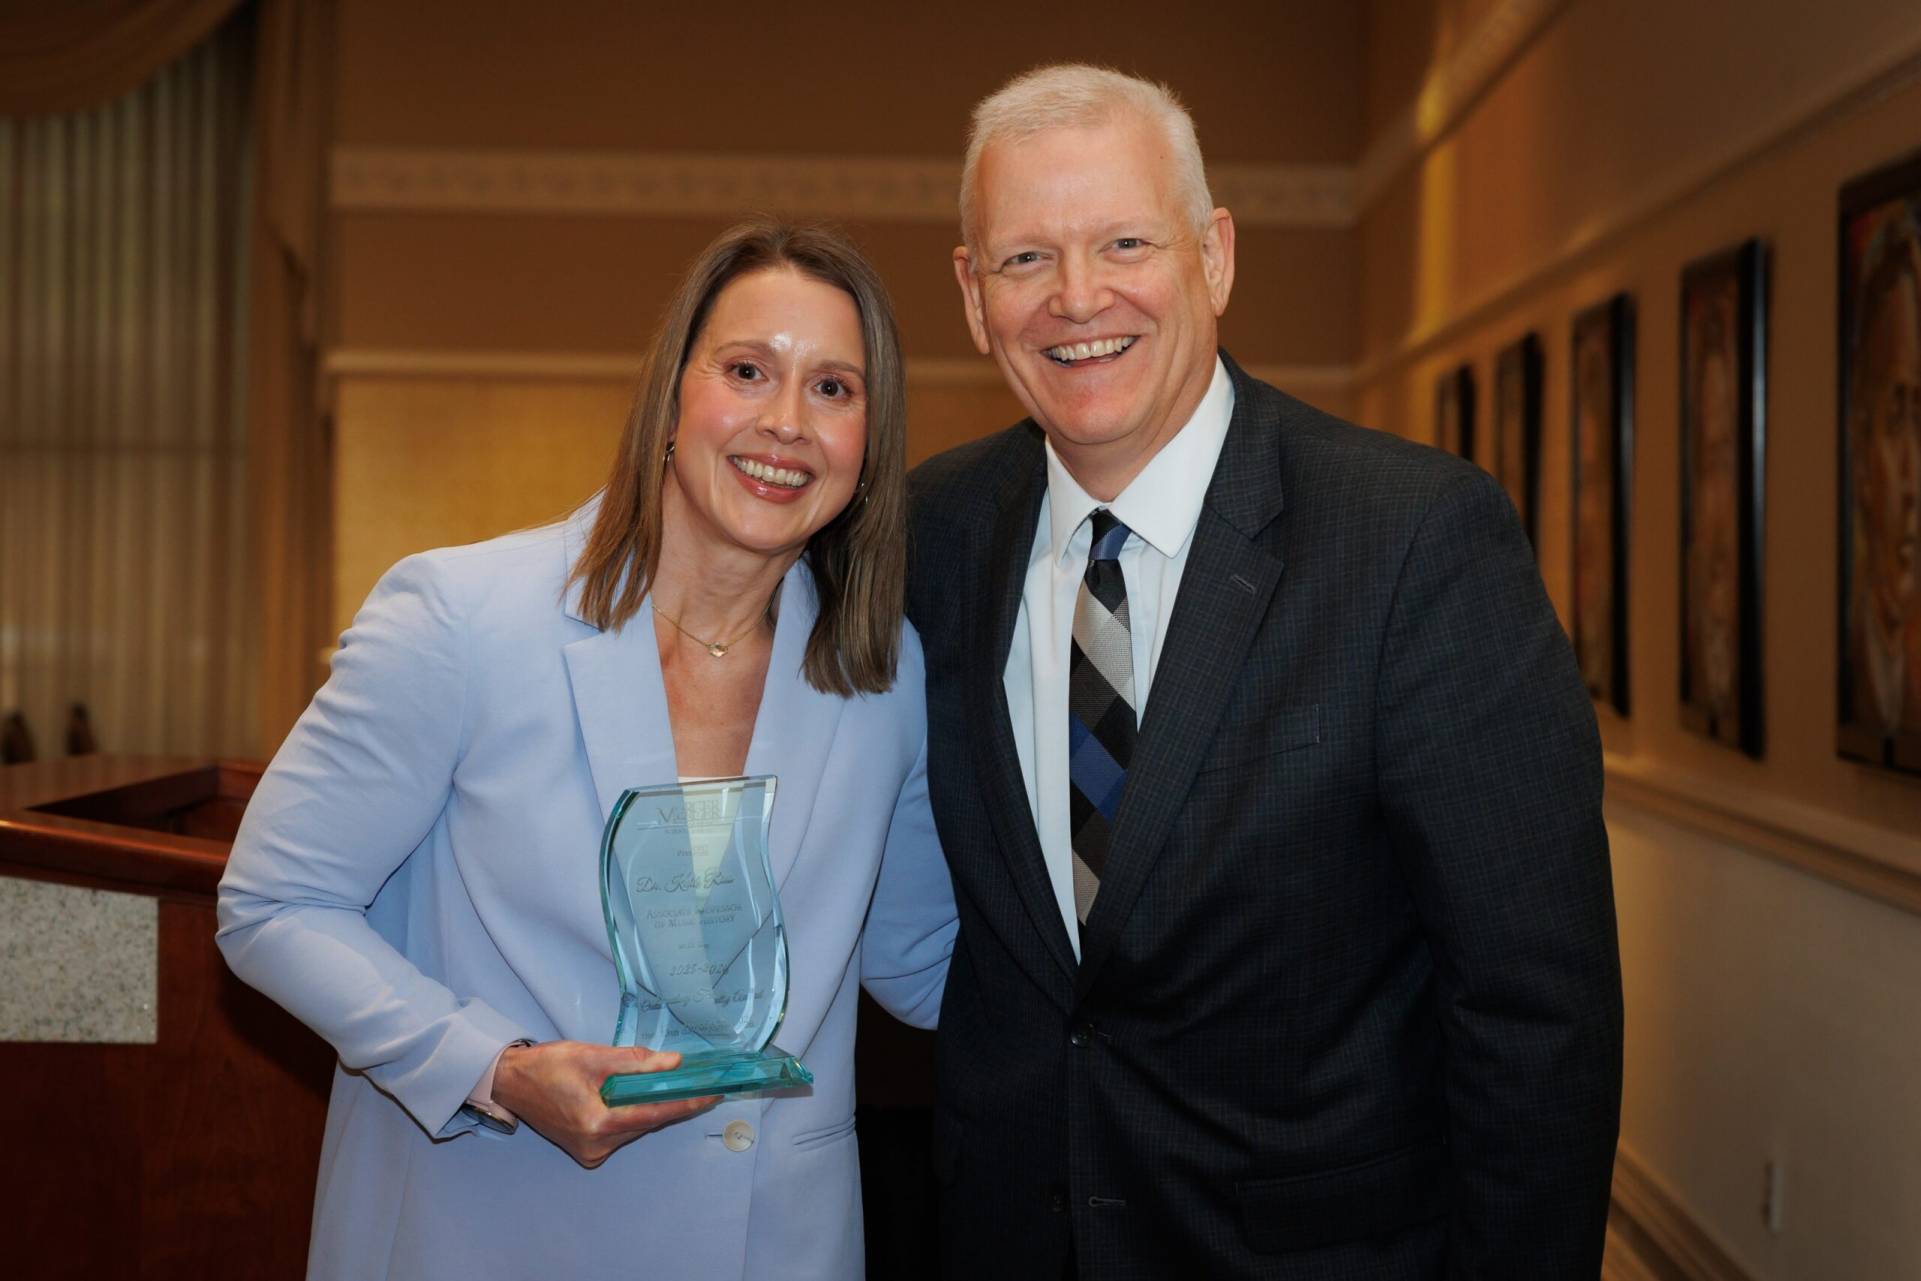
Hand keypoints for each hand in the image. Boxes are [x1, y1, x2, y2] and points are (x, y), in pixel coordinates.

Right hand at [490, 1040, 719, 1168]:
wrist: (512, 1082)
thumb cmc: (547, 1067)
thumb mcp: (593, 1057)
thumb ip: (636, 1062)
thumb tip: (674, 1063)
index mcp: (597, 1125)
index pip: (654, 1114)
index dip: (686, 1103)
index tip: (713, 1095)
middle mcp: (596, 1147)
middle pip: (646, 1121)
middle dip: (670, 1102)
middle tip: (696, 1082)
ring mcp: (590, 1153)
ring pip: (634, 1127)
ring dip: (648, 1106)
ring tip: (664, 1083)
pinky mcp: (586, 1150)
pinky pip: (620, 1131)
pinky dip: (631, 1113)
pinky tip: (633, 1094)